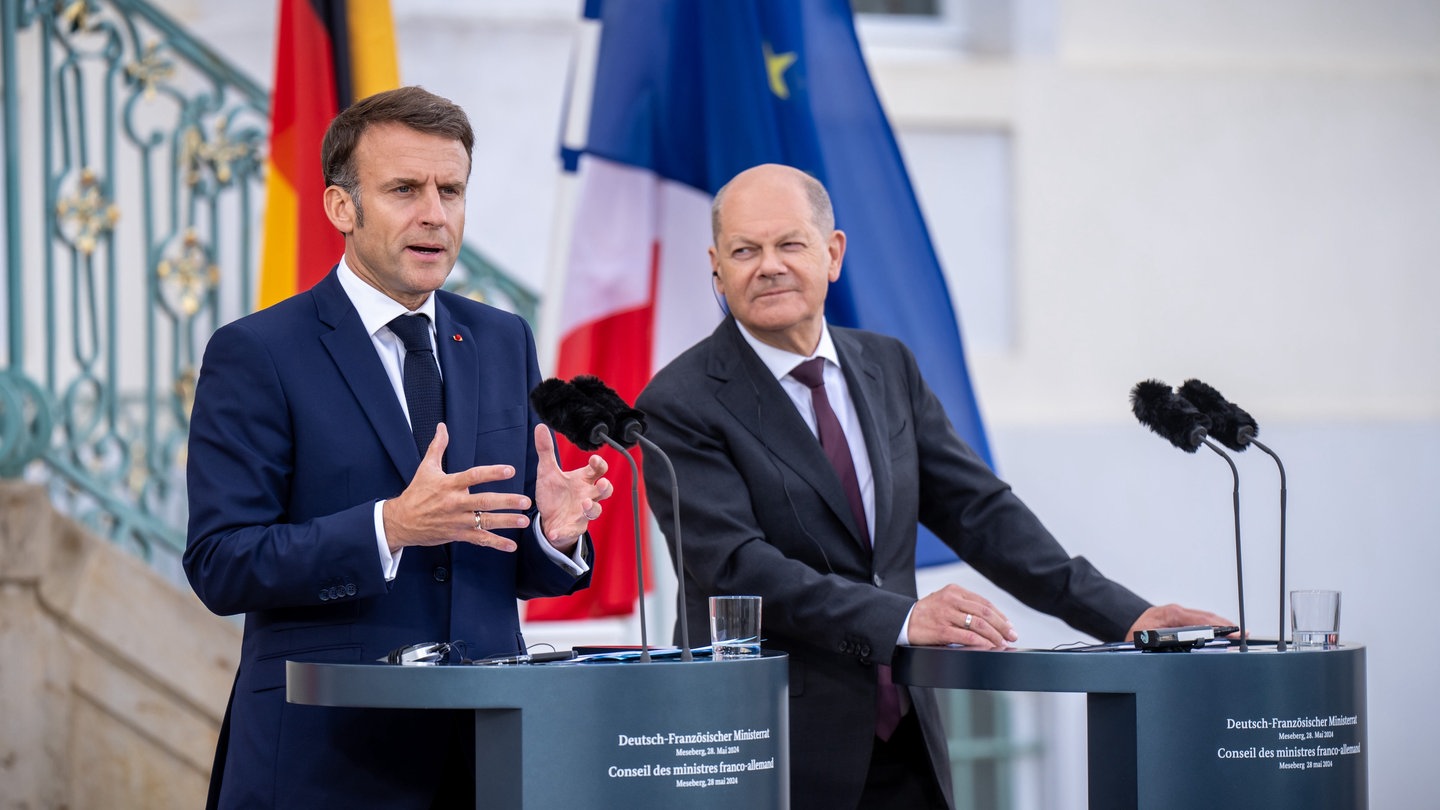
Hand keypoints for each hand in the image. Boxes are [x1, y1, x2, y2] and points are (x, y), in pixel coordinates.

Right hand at [382, 423, 532, 552]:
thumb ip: (438, 447)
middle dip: (506, 502)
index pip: (473, 476)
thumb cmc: (416, 493)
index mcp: (449, 485)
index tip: (510, 470)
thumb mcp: (426, 468)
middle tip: (526, 501)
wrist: (401, 522)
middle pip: (484, 502)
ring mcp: (457, 521)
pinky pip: (479, 539)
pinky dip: (496, 544)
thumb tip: (442, 426)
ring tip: (524, 521)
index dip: (491, 473)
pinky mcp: (457, 535)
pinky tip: (511, 546)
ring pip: (485, 522)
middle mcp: (455, 503)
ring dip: (506, 522)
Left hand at [532, 424, 612, 553]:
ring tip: (584, 505)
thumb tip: (540, 425)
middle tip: (601, 484)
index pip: (598, 470)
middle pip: (605, 491)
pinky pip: (572, 531)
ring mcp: (582, 513)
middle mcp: (587, 495)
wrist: (549, 518)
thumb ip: (546, 451)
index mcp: (583, 480)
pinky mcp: (573, 528)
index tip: (594, 459)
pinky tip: (554, 532)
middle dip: (606, 488)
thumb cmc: (554, 493)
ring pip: (595, 511)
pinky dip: (564, 532)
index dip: (599, 464)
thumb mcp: (547, 471)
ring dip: (592, 508)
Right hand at [907, 584, 1018, 648]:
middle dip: (1002, 626)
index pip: (984, 603)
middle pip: (984, 613)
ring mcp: (946, 614)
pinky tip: (988, 647)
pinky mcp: (941, 630)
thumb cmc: (927, 613)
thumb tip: (990, 622)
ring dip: (994, 636)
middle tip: (1011, 635)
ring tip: (1001, 643)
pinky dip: (981, 642)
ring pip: (978, 624)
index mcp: (954, 590)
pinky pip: (967, 636)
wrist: (903, 620)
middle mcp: (951, 600)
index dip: (1000, 616)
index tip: (1009, 626)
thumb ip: (964, 606)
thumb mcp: (945, 601)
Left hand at [1125, 603, 1238, 640]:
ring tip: (1238, 632)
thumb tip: (1186, 653)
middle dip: (1226, 624)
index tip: (1233, 632)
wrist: (1123, 622)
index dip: (1218, 626)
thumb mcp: (1147, 643)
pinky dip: (1212, 624)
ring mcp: (1177, 612)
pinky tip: (1221, 631)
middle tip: (1243, 633)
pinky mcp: (1178, 616)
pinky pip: (1198, 619)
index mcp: (1170, 615)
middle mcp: (1176, 611)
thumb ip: (1165, 647)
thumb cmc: (1133, 634)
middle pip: (1206, 617)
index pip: (1200, 620)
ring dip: (1221, 624)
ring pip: (1204, 616)